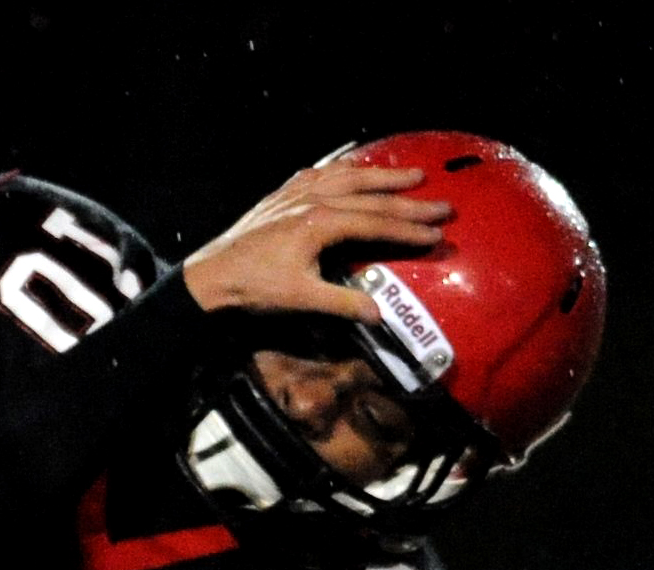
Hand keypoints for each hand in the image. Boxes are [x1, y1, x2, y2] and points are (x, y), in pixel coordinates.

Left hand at [180, 166, 449, 322]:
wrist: (211, 276)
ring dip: (382, 177)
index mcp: (321, 222)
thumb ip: (343, 304)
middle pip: (371, 196)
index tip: (437, 234)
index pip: (376, 223)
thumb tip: (381, 315)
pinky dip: (343, 170)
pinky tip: (351, 170)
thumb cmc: (255, 288)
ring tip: (411, 177)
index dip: (409, 230)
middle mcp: (313, 199)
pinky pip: (321, 173)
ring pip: (349, 177)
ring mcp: (297, 193)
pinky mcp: (283, 195)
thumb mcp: (301, 299)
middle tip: (443, 204)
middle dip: (410, 201)